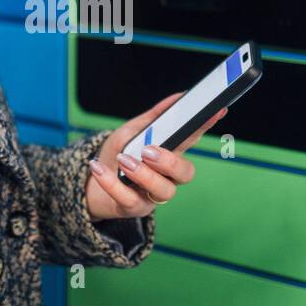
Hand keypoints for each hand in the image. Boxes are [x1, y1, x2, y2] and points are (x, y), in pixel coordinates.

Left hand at [84, 92, 227, 222]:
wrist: (89, 184)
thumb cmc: (116, 156)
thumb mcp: (131, 132)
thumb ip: (154, 118)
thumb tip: (179, 96)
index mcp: (170, 154)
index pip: (192, 139)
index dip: (205, 126)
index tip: (216, 111)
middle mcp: (167, 177)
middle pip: (185, 173)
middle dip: (170, 161)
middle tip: (149, 151)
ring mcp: (152, 195)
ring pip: (163, 191)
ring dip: (144, 174)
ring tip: (124, 160)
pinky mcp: (134, 208)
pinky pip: (128, 200)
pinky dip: (112, 183)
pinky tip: (99, 168)